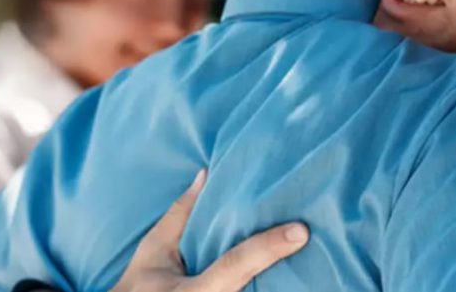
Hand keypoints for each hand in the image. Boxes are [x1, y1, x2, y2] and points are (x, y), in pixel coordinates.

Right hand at [111, 170, 308, 291]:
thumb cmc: (140, 287)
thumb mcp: (154, 251)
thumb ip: (180, 215)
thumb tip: (206, 175)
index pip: (236, 265)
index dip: (269, 247)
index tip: (300, 232)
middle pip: (261, 286)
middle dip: (287, 264)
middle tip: (315, 236)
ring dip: (287, 277)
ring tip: (308, 249)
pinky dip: (272, 281)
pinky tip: (291, 265)